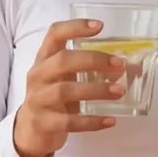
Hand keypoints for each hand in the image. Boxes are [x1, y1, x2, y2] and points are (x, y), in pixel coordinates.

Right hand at [13, 19, 128, 156]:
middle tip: (119, 64)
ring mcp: (38, 99)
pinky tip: (110, 121)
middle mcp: (38, 75)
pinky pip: (69, 121)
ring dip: (96, 90)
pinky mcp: (43, 122)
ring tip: (119, 91)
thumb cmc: (53, 98)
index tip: (99, 26)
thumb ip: (89, 71)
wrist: (30, 130)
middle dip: (93, 60)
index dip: (75, 27)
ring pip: (65, 91)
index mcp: (44, 59)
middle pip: (63, 61)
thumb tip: (127, 67)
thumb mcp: (66, 79)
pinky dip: (91, 122)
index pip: (54, 34)